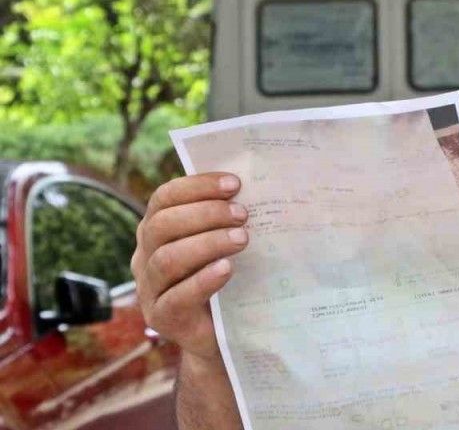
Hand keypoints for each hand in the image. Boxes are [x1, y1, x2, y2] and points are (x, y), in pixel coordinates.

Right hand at [131, 173, 248, 364]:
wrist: (227, 331)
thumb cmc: (229, 276)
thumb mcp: (223, 243)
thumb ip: (226, 217)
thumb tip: (256, 183)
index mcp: (156, 230)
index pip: (164, 198)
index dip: (197, 186)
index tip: (235, 184)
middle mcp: (146, 256)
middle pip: (162, 225)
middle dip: (206, 214)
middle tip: (243, 214)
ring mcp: (149, 289)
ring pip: (167, 259)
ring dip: (208, 243)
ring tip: (243, 239)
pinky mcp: (161, 318)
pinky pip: (176, 297)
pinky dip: (203, 279)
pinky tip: (227, 269)